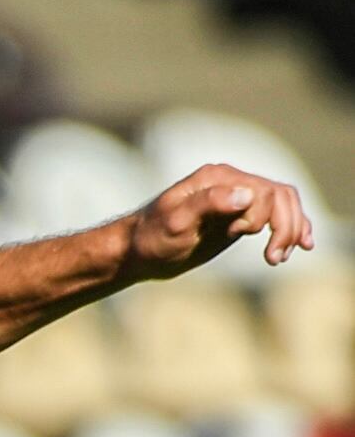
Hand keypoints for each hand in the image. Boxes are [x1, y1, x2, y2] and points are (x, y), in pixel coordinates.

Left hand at [122, 163, 316, 280]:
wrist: (137, 251)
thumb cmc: (151, 237)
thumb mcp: (176, 222)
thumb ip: (208, 204)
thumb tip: (246, 194)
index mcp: (217, 179)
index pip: (263, 192)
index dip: (262, 217)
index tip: (237, 235)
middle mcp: (229, 183)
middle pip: (280, 197)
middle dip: (284, 226)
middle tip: (274, 257)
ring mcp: (235, 198)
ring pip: (283, 205)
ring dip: (291, 229)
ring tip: (278, 257)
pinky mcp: (236, 216)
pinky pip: (274, 215)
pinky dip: (291, 227)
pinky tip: (300, 245)